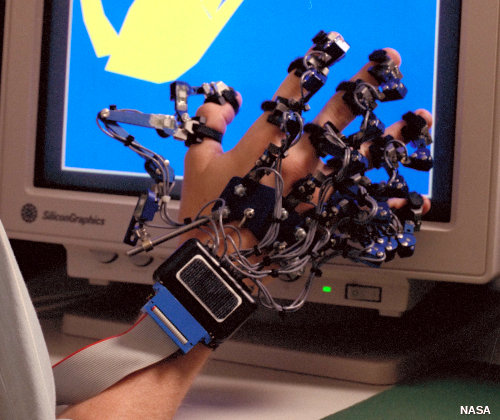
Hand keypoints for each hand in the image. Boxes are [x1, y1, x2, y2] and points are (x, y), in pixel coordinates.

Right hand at [180, 46, 431, 252]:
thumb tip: (222, 102)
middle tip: (386, 70)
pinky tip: (406, 191)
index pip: (292, 99)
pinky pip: (361, 206)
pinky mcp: (323, 218)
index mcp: (266, 146)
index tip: (327, 53)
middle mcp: (299, 164)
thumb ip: (208, 125)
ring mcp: (316, 192)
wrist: (221, 261)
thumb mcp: (196, 163)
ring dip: (390, 137)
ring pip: (360, 158)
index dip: (310, 74)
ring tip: (416, 120)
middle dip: (363, 90)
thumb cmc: (208, 212)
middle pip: (337, 120)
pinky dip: (385, 199)